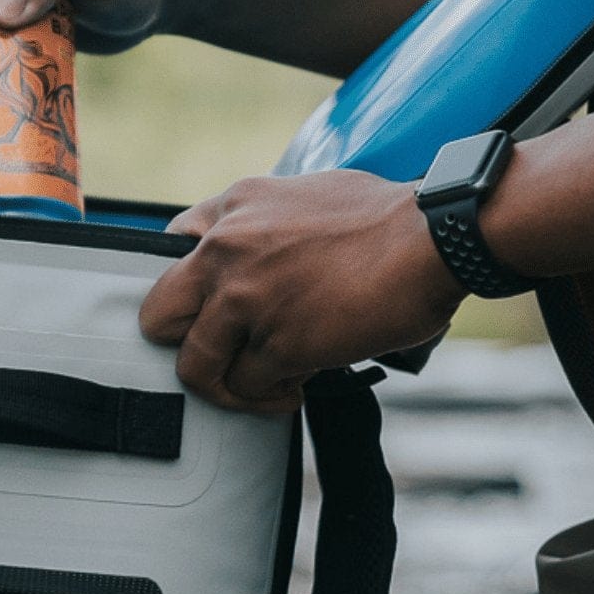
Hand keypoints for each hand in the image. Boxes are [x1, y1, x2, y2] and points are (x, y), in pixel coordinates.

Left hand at [139, 171, 464, 411]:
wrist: (433, 238)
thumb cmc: (389, 218)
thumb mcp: (306, 195)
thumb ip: (267, 225)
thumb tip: (265, 260)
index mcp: (234, 207)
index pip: (165, 248)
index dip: (188, 290)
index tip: (206, 311)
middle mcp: (226, 250)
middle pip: (159, 316)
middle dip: (184, 343)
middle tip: (218, 356)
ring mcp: (248, 299)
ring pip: (197, 366)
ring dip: (227, 385)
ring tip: (261, 386)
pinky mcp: (279, 343)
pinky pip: (248, 387)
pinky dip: (269, 398)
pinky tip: (295, 390)